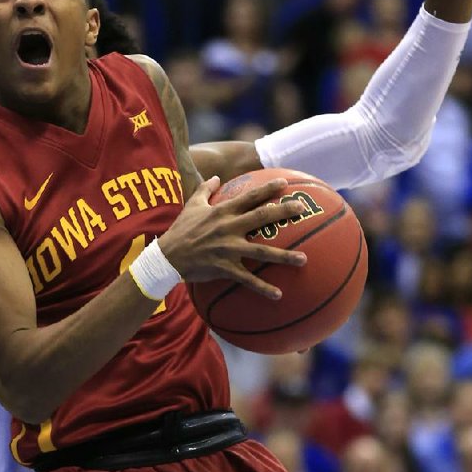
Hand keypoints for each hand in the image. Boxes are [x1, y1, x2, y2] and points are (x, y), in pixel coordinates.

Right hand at [159, 175, 307, 299]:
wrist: (167, 257)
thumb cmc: (180, 230)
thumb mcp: (191, 205)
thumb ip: (205, 189)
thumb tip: (216, 176)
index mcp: (222, 212)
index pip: (249, 196)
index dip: (268, 189)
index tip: (285, 182)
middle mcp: (229, 228)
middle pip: (261, 217)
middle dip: (283, 211)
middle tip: (303, 208)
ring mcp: (228, 249)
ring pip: (262, 251)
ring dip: (284, 256)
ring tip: (304, 259)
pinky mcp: (225, 268)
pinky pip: (248, 280)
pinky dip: (263, 288)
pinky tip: (279, 294)